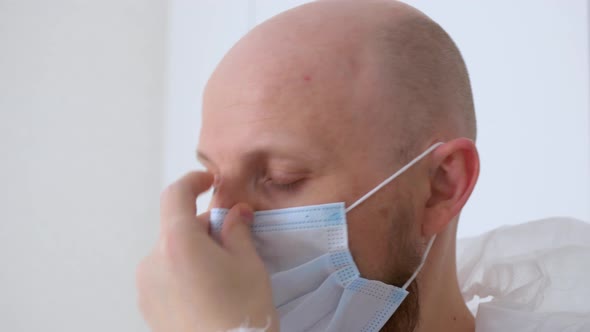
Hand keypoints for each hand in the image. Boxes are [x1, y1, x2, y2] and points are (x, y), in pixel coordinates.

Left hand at [136, 171, 277, 331]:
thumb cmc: (242, 313)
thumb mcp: (248, 264)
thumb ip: (237, 229)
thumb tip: (234, 212)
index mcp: (177, 243)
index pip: (175, 195)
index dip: (193, 181)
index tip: (208, 180)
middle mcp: (152, 261)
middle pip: (176, 227)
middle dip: (202, 226)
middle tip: (233, 238)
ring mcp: (145, 287)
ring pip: (171, 253)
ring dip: (193, 251)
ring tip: (222, 274)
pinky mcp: (147, 308)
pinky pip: (164, 276)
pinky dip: (183, 272)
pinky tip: (207, 293)